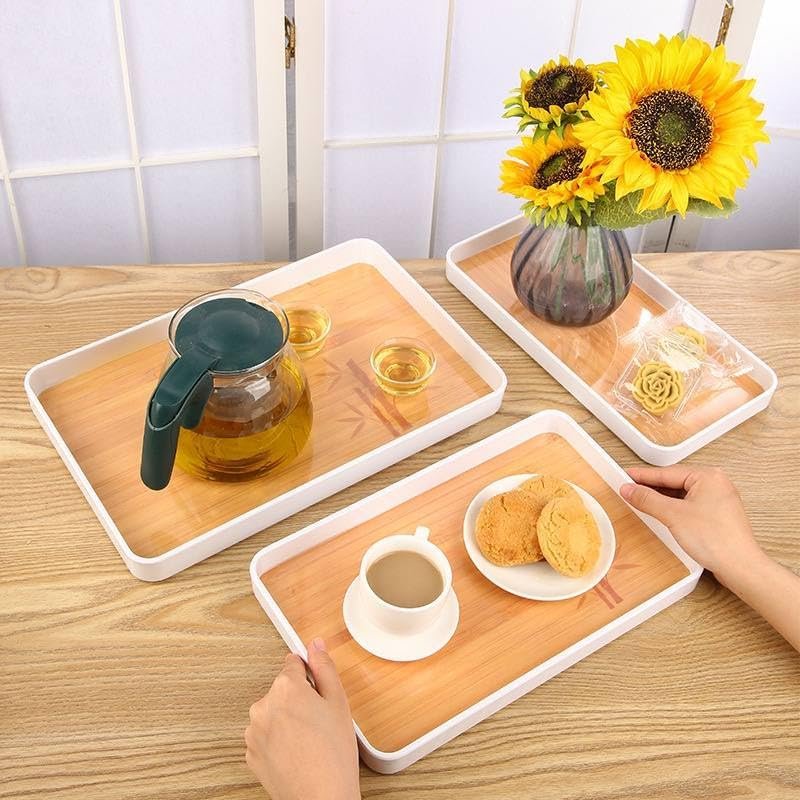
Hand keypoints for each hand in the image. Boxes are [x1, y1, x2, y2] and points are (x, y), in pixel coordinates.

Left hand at [245, 638, 359, 799]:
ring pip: (273, 713)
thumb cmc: (333, 755)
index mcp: (285, 688)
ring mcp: (254, 732)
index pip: (293, 663)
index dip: (309, 675)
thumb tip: (315, 645)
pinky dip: (278, 741)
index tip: (316, 688)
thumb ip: (324, 667)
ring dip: (287, 720)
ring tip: (310, 740)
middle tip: (320, 720)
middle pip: (282, 690)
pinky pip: (266, 736)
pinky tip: (297, 753)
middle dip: (299, 699)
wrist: (321, 799)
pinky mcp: (251, 754)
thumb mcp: (338, 702)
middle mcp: (264, 706)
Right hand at [620, 465, 799, 652]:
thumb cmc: (715, 539)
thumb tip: (628, 489)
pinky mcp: (718, 514)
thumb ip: (648, 499)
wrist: (740, 566)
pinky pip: (690, 504)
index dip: (643, 476)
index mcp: (708, 476)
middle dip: (652, 487)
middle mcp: (716, 483)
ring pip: (682, 494)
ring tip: (641, 501)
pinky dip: (674, 508)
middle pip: (674, 481)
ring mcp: (718, 499)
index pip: (667, 473)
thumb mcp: (673, 515)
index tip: (625, 475)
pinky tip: (661, 513)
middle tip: (629, 489)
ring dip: (662, 498)